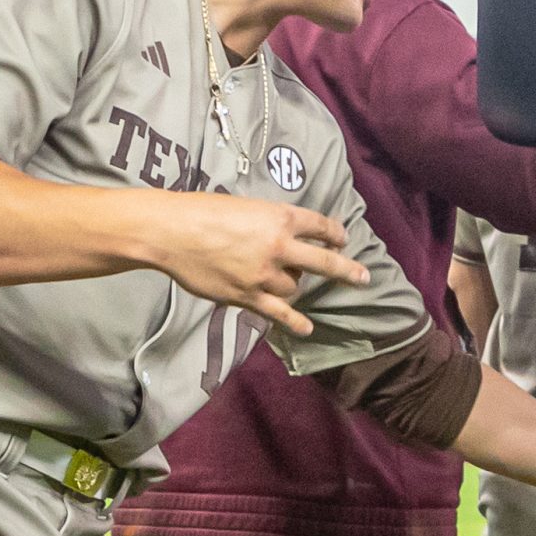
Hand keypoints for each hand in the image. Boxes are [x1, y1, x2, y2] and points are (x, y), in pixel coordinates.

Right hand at [148, 194, 367, 335]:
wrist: (172, 232)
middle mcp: (280, 246)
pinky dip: (295, 322)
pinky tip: (307, 329)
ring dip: (293, 284)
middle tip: (362, 276)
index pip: (320, 226)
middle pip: (324, 261)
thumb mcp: (246, 206)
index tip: (341, 241)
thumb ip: (269, 222)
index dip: (335, 234)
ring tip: (278, 278)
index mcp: (281, 217)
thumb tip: (284, 237)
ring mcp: (265, 274)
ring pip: (295, 287)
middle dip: (346, 269)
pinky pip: (279, 313)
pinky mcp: (248, 296)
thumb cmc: (204, 211)